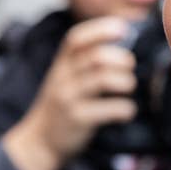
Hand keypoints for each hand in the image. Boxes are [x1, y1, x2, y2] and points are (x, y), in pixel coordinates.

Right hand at [3, 17, 137, 169]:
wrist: (41, 141)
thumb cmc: (64, 103)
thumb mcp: (67, 77)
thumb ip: (87, 60)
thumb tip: (125, 40)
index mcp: (62, 64)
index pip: (76, 39)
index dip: (101, 30)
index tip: (123, 29)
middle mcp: (63, 78)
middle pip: (96, 57)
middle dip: (121, 59)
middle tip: (129, 67)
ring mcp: (69, 98)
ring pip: (103, 80)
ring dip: (125, 82)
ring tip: (128, 87)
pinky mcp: (78, 119)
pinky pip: (108, 109)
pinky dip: (125, 109)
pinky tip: (126, 111)